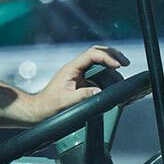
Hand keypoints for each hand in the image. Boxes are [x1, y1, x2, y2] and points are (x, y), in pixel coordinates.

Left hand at [6, 45, 130, 122]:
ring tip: (120, 78)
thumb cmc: (49, 105)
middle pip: (97, 53)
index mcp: (71, 68)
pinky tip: (113, 83)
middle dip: (113, 55)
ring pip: (99, 62)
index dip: (107, 57)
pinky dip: (108, 76)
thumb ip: (83, 96)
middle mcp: (76, 68)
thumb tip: (99, 92)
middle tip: (125, 64)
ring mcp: (79, 73)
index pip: (92, 55)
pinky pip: (97, 74)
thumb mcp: (66, 102)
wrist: (39, 110)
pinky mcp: (81, 81)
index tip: (118, 65)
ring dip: (111, 66)